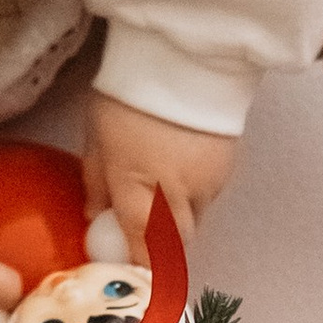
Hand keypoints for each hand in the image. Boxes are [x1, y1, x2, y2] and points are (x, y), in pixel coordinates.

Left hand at [82, 96, 239, 260]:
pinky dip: (196, 192)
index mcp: (138, 189)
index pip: (143, 248)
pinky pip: (210, 195)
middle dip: (162, 243)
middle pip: (177, 243)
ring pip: (196, 219)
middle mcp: (177, 195)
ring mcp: (208, 184)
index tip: (132, 268)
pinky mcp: (228, 169)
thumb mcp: (97, 136)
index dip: (140, 264)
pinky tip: (182, 165)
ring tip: (163, 187)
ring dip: (180, 216)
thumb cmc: (131, 91)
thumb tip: (94, 214)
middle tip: (146, 231)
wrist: (185, 54)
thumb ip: (96, 181)